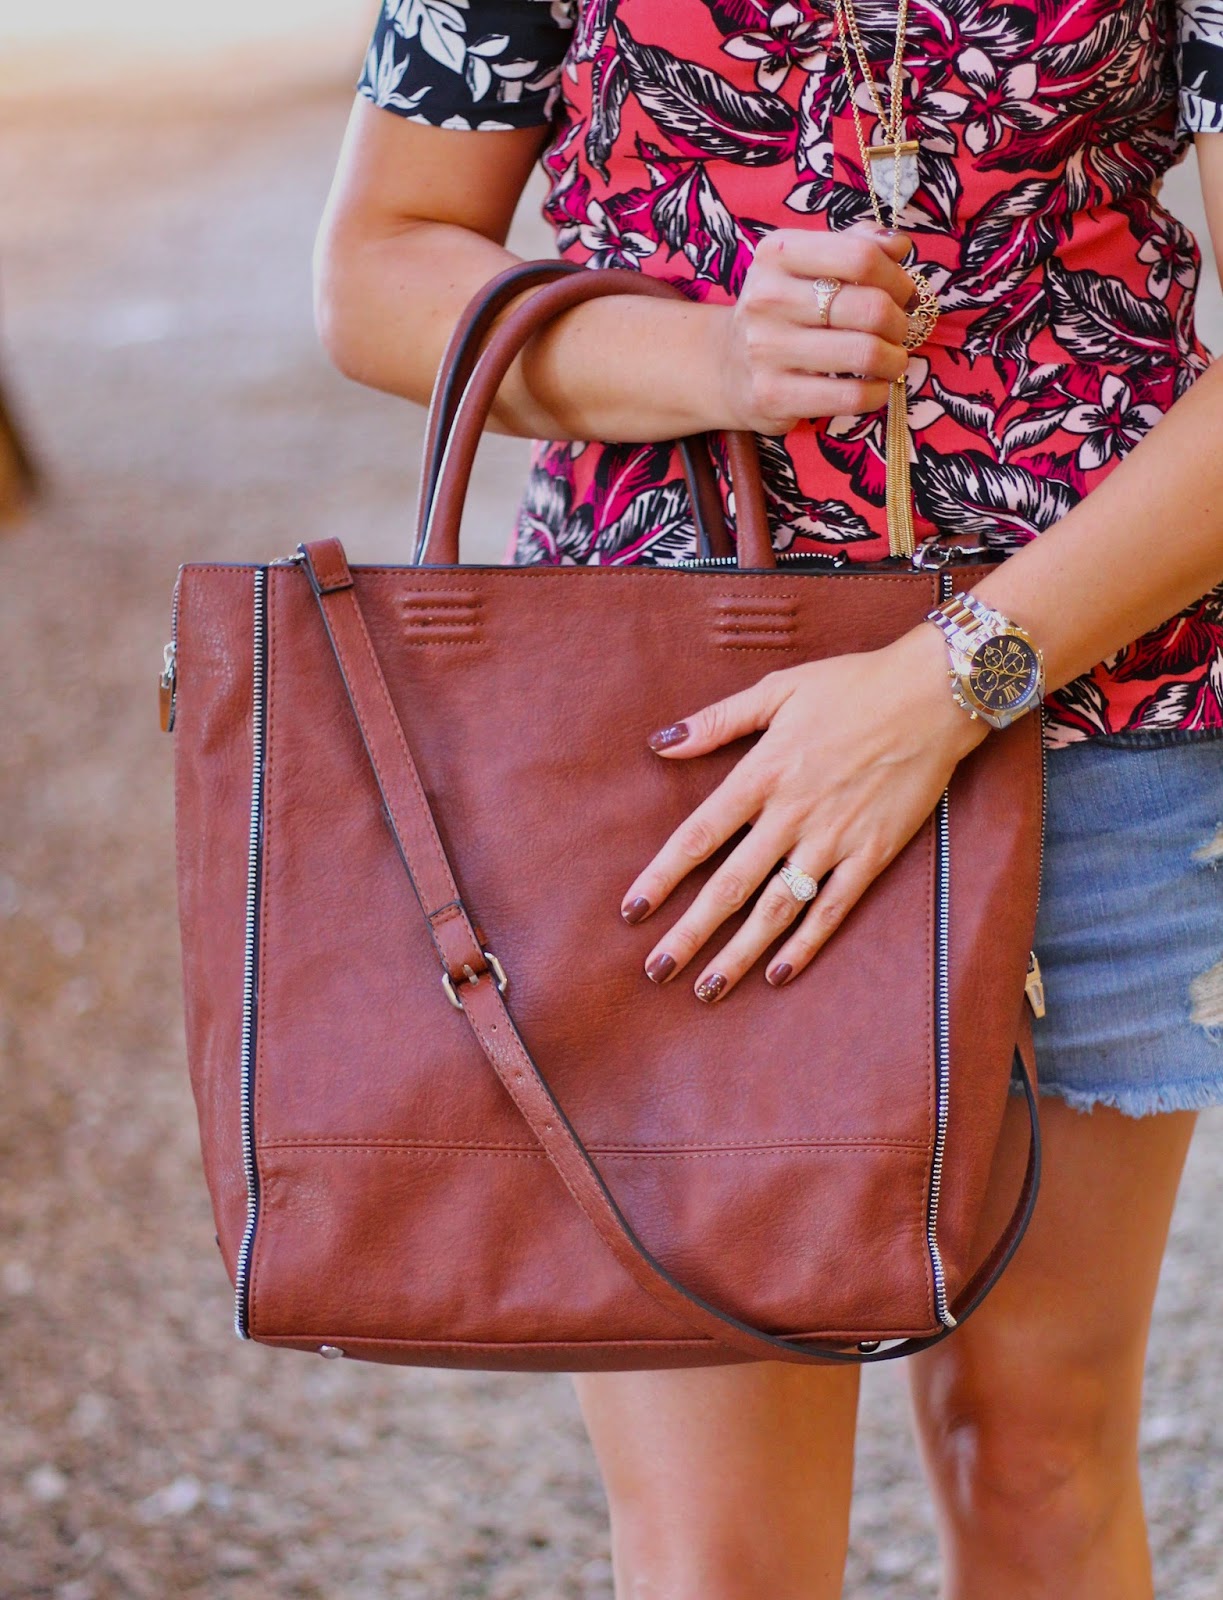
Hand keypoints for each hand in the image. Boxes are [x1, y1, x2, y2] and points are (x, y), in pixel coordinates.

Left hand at [620, 625, 987, 1000]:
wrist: (934, 694)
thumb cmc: (852, 686)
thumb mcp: (777, 690)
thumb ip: (716, 721)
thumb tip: (660, 743)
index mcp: (762, 773)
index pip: (698, 837)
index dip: (661, 877)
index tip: (632, 911)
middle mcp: (792, 814)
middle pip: (730, 885)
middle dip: (690, 933)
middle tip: (657, 971)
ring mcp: (834, 838)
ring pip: (777, 908)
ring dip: (738, 952)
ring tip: (707, 990)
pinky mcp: (873, 853)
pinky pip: (833, 909)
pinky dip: (805, 944)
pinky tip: (777, 974)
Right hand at [715, 221, 918, 434]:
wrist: (726, 367)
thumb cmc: (782, 311)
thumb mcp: (806, 265)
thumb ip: (855, 244)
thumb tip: (899, 245)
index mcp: (777, 254)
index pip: (861, 257)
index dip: (897, 278)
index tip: (903, 294)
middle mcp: (767, 298)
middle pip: (870, 308)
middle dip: (899, 323)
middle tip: (898, 331)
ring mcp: (766, 350)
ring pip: (865, 353)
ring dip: (894, 360)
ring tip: (891, 361)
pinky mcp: (773, 395)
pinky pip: (850, 396)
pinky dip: (877, 392)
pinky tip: (874, 387)